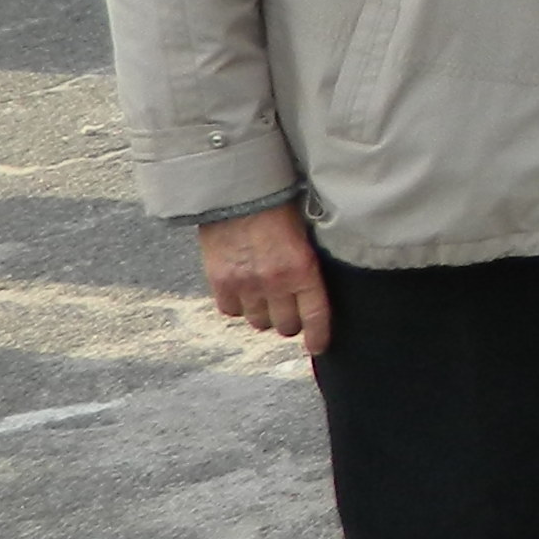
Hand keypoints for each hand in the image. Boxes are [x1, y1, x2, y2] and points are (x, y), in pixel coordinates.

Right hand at [198, 204, 329, 356]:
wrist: (237, 192)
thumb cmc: (278, 207)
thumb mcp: (305, 235)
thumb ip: (308, 265)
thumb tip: (314, 288)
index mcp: (303, 270)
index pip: (315, 316)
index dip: (318, 336)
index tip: (318, 346)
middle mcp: (275, 284)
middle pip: (285, 326)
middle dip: (290, 322)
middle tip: (290, 313)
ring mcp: (245, 285)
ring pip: (258, 322)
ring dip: (264, 314)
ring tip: (265, 300)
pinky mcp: (220, 282)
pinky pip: (231, 311)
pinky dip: (238, 306)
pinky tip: (243, 291)